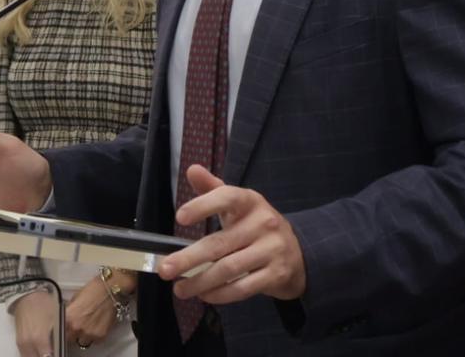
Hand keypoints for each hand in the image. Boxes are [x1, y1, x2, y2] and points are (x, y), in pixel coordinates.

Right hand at [12, 289, 57, 356]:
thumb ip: (59, 338)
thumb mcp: (57, 320)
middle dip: (47, 356)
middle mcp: (28, 343)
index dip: (55, 355)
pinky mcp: (19, 341)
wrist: (27, 296)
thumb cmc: (43, 304)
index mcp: (39, 339)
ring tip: (46, 350)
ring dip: (39, 355)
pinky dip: (33, 354)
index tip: (59, 353)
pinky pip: (25, 354)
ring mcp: (22, 343)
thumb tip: (61, 348)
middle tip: (53, 352)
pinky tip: (39, 349)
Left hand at [64, 276, 123, 348]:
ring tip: (88, 325)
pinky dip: (95, 336)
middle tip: (77, 326)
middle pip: (69, 339)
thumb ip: (69, 311)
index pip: (59, 332)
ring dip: (83, 336)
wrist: (111, 289)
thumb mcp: (75, 298)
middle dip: (72, 334)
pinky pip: (95, 341)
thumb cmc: (93, 290)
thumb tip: (65, 317)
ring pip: (82, 342)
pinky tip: (97, 325)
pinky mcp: (101, 336)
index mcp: (67, 317)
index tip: (63, 329)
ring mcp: (89, 333)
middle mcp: (76, 328)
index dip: (61, 330)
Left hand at [157, 164, 306, 304]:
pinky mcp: (276, 274)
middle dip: (189, 258)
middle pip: (220, 243)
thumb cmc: (257, 226)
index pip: (227, 197)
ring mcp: (272, 250)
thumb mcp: (239, 204)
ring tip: (180, 289)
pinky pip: (243, 287)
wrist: (299, 253)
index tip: (180, 218)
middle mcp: (264, 223)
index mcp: (251, 201)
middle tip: (165, 269)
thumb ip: (213, 188)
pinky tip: (204, 295)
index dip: (203, 206)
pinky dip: (221, 294)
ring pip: (229, 268)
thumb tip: (192, 169)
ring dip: (200, 281)